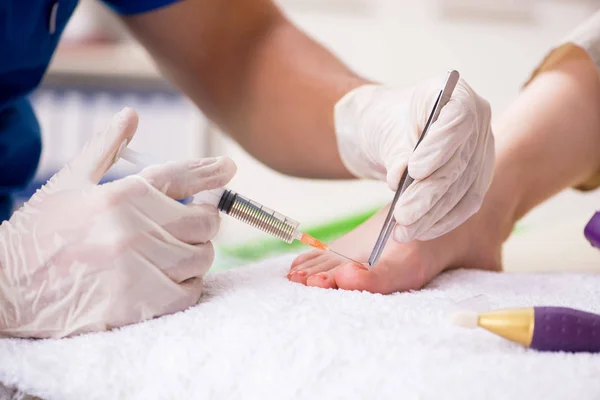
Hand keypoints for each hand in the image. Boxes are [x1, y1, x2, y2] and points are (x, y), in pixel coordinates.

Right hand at [0, 108, 235, 337]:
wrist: (6, 290)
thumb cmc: (38, 234)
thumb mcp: (68, 183)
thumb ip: (105, 149)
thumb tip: (130, 115)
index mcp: (121, 195)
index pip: (181, 178)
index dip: (210, 172)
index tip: (227, 168)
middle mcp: (135, 229)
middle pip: (204, 222)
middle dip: (202, 221)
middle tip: (188, 224)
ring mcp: (139, 268)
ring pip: (201, 257)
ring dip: (194, 253)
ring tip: (170, 252)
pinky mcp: (140, 304)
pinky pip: (190, 291)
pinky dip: (187, 284)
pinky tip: (167, 278)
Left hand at [334, 76, 493, 241]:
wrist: (391, 129)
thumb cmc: (387, 122)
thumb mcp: (385, 129)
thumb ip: (396, 151)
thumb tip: (400, 179)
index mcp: (456, 94)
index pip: (458, 120)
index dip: (439, 147)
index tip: (415, 170)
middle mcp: (478, 120)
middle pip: (461, 161)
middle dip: (429, 193)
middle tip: (402, 216)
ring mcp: (482, 150)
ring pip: (463, 187)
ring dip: (433, 214)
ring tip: (404, 231)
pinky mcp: (478, 177)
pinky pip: (466, 203)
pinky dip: (443, 220)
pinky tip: (421, 232)